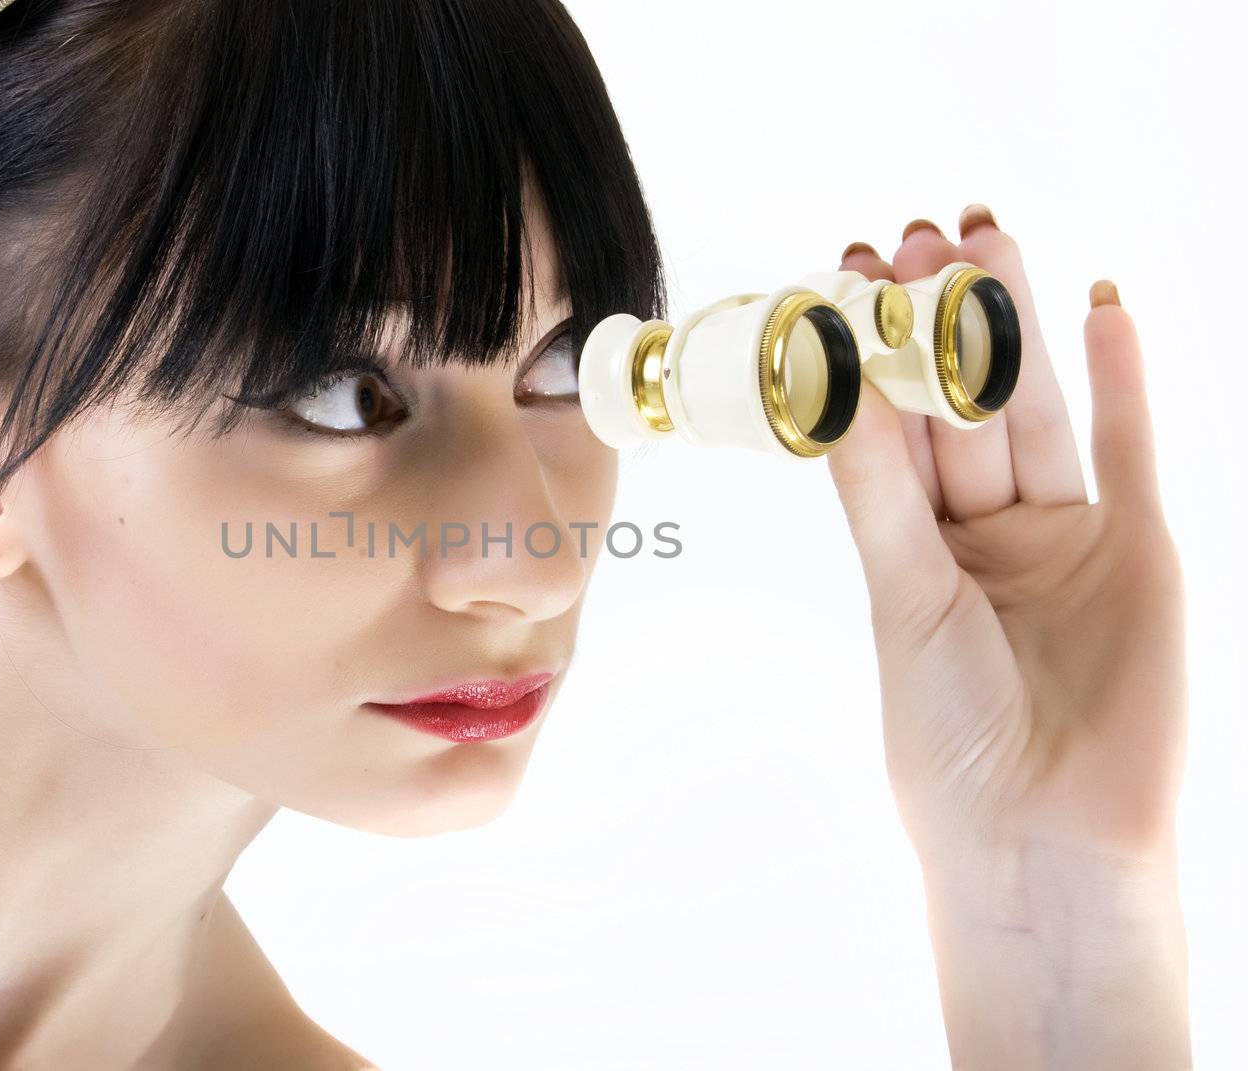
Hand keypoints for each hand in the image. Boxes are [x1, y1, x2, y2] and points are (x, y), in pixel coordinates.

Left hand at [828, 207, 1189, 1067]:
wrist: (1051, 838)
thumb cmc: (951, 736)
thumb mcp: (904, 601)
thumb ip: (878, 496)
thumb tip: (835, 388)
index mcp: (909, 551)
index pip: (885, 430)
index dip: (867, 354)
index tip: (842, 273)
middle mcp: (983, 536)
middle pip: (958, 406)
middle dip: (939, 321)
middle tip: (919, 234)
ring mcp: (1064, 538)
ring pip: (1035, 412)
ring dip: (1016, 327)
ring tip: (989, 242)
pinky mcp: (1141, 550)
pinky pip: (1132, 447)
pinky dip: (1122, 379)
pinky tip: (1101, 303)